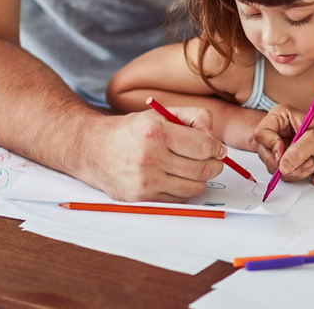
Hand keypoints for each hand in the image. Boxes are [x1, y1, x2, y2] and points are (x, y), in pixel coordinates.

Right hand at [93, 107, 226, 201]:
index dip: (216, 149)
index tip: (218, 149)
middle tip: (215, 161)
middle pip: (201, 169)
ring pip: (193, 187)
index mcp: (155, 131)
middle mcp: (149, 157)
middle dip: (215, 166)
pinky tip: (178, 178)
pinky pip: (178, 199)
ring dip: (201, 179)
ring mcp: (144, 180)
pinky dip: (184, 190)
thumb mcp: (160, 113)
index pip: (202, 147)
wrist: (95, 150)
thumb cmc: (131, 131)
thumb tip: (214, 139)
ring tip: (196, 169)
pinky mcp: (141, 198)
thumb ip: (193, 117)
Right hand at [253, 104, 313, 181]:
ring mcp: (283, 147)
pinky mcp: (289, 161)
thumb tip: (282, 165)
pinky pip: (282, 173)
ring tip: (310, 164)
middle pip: (264, 152)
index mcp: (281, 117)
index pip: (262, 133)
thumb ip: (299, 151)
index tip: (284, 153)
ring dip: (291, 170)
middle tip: (302, 163)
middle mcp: (278, 131)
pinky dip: (295, 175)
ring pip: (272, 165)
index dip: (272, 146)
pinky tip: (310, 167)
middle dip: (283, 162)